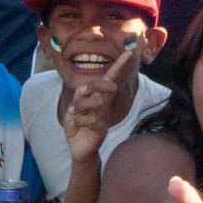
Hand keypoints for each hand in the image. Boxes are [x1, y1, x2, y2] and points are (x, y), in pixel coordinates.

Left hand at [64, 48, 133, 162]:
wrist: (79, 150)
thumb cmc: (78, 128)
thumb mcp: (74, 109)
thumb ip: (79, 97)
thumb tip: (84, 89)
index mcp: (100, 99)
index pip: (111, 79)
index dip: (119, 65)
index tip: (128, 51)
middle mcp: (105, 107)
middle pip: (110, 87)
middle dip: (96, 85)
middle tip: (82, 91)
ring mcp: (104, 118)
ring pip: (98, 102)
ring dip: (81, 104)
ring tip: (74, 112)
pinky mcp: (100, 131)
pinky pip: (90, 119)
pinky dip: (77, 119)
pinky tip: (74, 124)